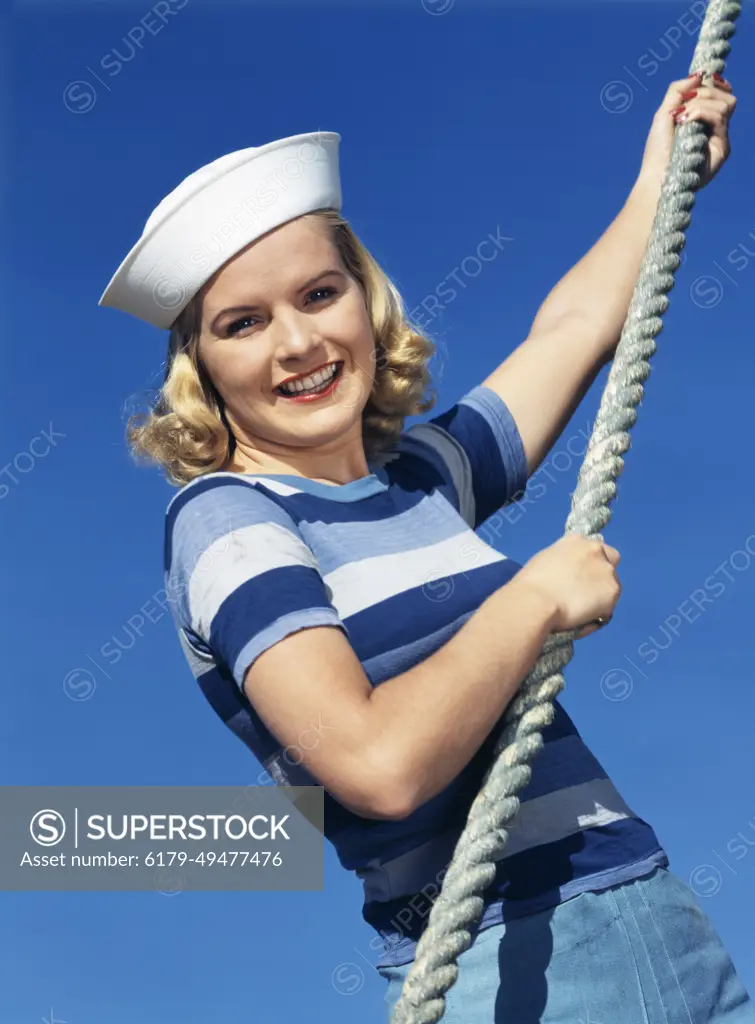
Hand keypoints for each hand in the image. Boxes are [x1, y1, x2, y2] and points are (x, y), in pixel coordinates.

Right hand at [516, 535, 621, 638]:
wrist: (536, 602)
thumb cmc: (531, 584)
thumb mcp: (546, 560)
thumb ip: (564, 561)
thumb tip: (569, 573)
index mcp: (577, 540)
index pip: (595, 547)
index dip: (590, 562)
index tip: (581, 575)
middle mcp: (596, 550)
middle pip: (611, 561)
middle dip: (602, 574)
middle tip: (586, 591)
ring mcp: (607, 571)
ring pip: (611, 585)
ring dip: (600, 595)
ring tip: (580, 609)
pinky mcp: (612, 592)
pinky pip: (608, 606)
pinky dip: (598, 613)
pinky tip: (581, 618)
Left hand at [638, 71, 736, 188]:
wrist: (657, 176)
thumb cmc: (657, 150)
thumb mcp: (664, 113)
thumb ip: (679, 90)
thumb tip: (700, 74)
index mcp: (703, 119)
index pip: (721, 93)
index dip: (714, 83)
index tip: (698, 81)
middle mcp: (714, 128)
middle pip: (726, 95)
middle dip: (705, 91)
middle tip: (684, 103)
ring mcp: (720, 137)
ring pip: (725, 104)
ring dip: (701, 103)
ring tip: (682, 116)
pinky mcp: (722, 147)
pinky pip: (720, 117)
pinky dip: (700, 112)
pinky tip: (685, 120)